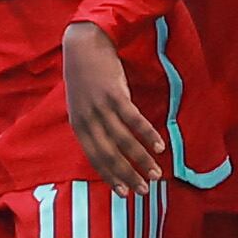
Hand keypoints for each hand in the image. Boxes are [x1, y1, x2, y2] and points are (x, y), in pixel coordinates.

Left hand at [62, 19, 168, 188]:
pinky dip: (147, 135)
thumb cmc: (85, 76)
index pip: (95, 158)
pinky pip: (133, 120)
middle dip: (128, 175)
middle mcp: (88, 120)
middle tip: (144, 191)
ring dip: (141, 159)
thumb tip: (107, 147)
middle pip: (109, 155)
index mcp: (78, 125)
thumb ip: (91, 125)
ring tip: (156, 174)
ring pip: (123, 141)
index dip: (110, 177)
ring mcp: (100, 107)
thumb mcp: (80, 104)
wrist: (84, 43)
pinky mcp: (115, 94)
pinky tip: (159, 147)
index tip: (124, 193)